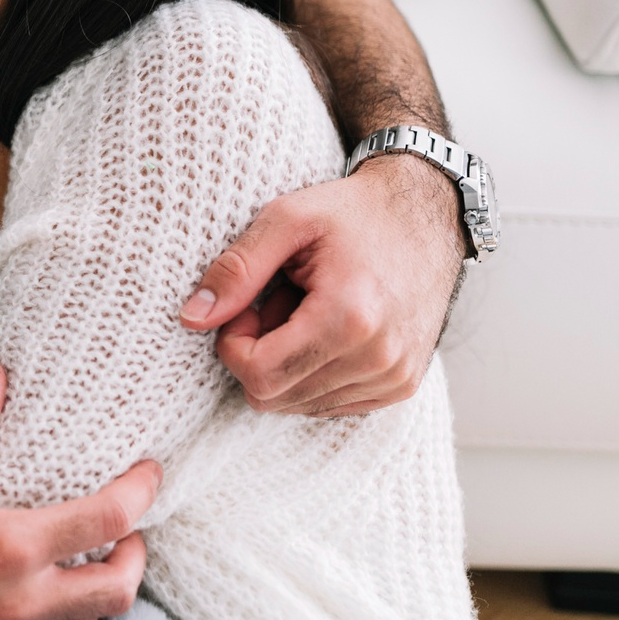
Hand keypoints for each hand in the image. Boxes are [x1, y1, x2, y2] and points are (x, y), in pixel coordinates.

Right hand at [0, 363, 158, 619]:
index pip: (107, 521)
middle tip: (127, 533)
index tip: (149, 474)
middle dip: (135, 558)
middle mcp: (17, 604)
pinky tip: (27, 599)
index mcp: (9, 548)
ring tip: (81, 565)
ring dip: (94, 596)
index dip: (141, 493)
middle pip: (118, 591)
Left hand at [179, 153, 465, 416]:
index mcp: (350, 317)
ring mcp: (395, 378)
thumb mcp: (286, 220)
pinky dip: (313, 374)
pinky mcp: (399, 387)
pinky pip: (329, 405)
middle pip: (275, 397)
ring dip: (287, 364)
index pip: (260, 376)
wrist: (427, 216)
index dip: (234, 344)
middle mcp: (379, 358)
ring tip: (305, 312)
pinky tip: (327, 330)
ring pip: (299, 406)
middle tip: (274, 304)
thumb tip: (191, 319)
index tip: (247, 306)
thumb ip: (236, 269)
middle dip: (258, 355)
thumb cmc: (352, 213)